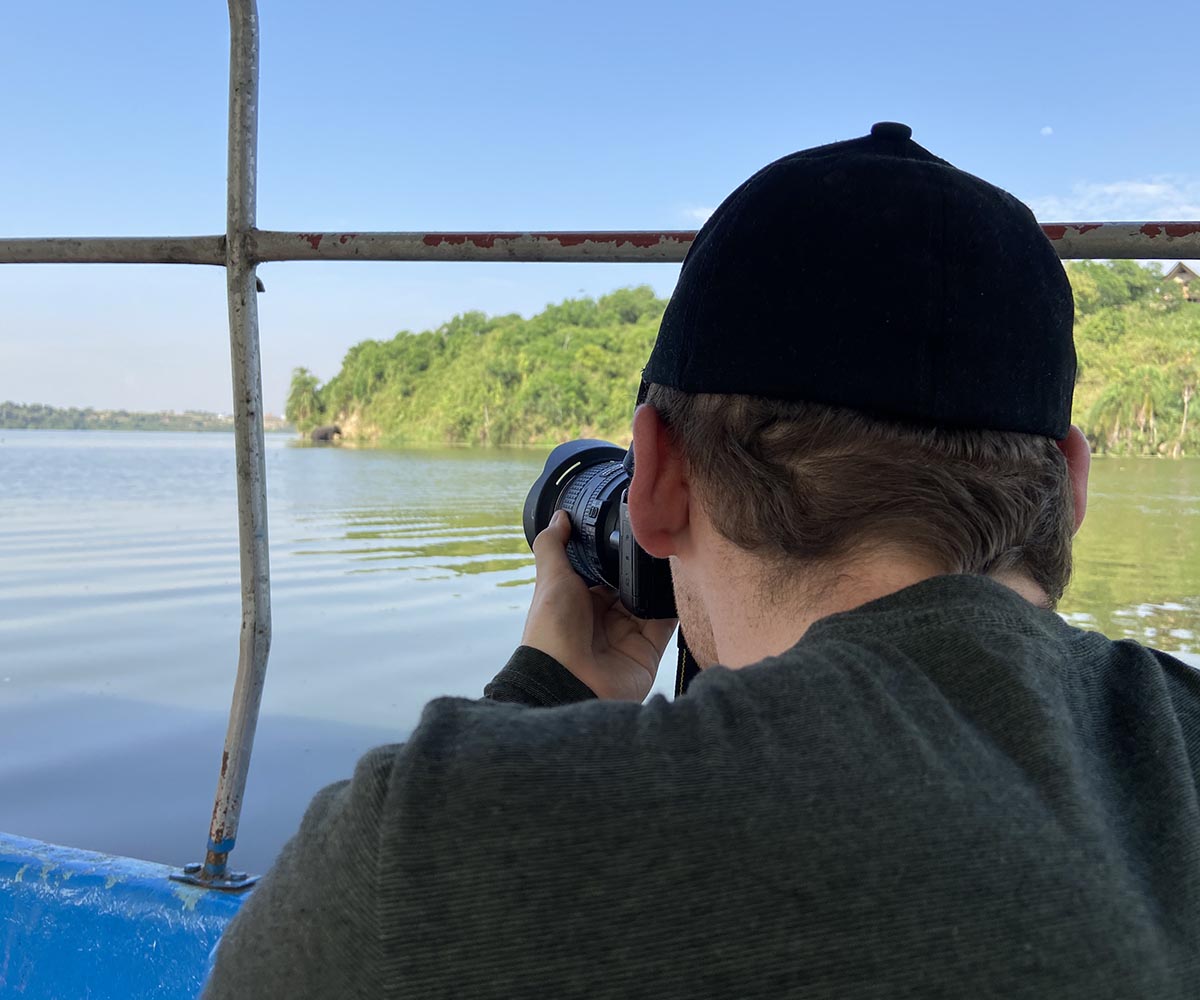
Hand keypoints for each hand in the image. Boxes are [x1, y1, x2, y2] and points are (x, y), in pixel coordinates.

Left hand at [522, 510, 677, 700]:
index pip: (603, 572)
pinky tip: (682, 582)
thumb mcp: (551, 580)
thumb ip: (554, 546)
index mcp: (578, 601)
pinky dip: (673, 605)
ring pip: (649, 600)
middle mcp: (604, 618)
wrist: (569, 684)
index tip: (633, 528)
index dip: (615, 553)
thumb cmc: (553, 632)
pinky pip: (666, 623)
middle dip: (641, 566)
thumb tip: (559, 516)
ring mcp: (627, 634)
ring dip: (660, 582)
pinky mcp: (648, 650)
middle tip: (660, 536)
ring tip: (676, 552)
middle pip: (629, 585)